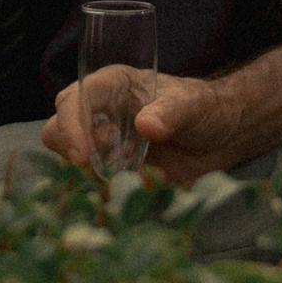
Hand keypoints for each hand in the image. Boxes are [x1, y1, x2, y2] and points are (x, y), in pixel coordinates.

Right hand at [42, 67, 245, 185]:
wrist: (224, 137)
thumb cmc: (205, 108)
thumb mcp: (192, 106)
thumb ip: (171, 113)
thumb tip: (145, 126)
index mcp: (112, 87)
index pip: (74, 99)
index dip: (70, 125)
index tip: (81, 155)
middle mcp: (101, 114)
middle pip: (57, 129)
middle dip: (71, 150)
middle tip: (99, 164)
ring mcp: (106, 146)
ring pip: (71, 161)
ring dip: (91, 175)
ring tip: (132, 174)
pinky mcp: (116, 173)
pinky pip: (95, 186)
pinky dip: (107, 195)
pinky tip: (136, 191)